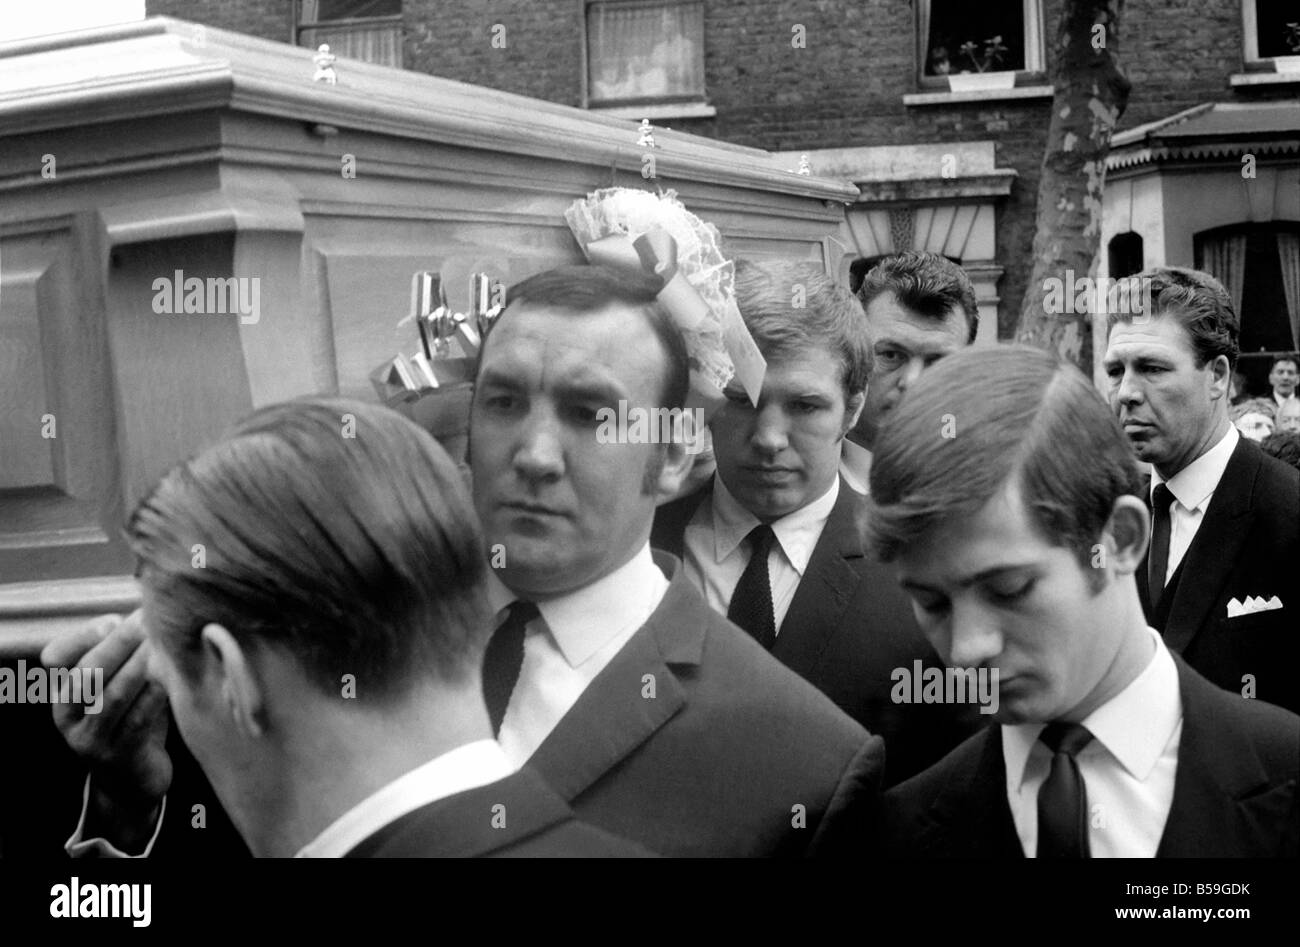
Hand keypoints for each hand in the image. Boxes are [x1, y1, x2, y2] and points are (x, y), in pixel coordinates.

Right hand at [42, 611, 172, 847]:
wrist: (134, 778)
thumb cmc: (131, 718)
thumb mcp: (120, 684)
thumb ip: (125, 654)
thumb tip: (146, 611)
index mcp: (63, 693)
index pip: (59, 657)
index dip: (85, 636)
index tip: (114, 618)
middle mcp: (67, 716)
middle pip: (88, 674)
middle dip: (118, 644)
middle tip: (145, 620)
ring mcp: (90, 740)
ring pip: (111, 697)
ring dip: (137, 667)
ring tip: (159, 644)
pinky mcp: (118, 757)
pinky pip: (136, 722)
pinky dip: (152, 698)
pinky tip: (169, 679)